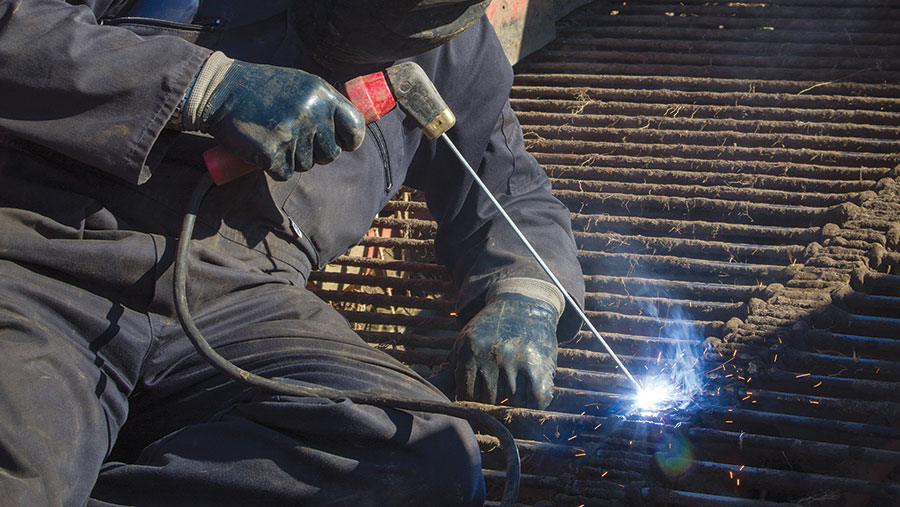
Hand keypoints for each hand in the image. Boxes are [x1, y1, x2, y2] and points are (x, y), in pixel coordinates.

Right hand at [197, 60, 364, 179]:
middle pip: (331, 154)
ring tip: (276, 138)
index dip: (350, 140)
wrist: (220, 91)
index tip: (342, 144)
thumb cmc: (263, 89)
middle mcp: (311, 114)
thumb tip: (350, 131)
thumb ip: (324, 104)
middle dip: (317, 154)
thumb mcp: (301, 85)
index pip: (355, 126)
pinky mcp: (272, 152)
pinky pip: (285, 173)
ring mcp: (292, 134)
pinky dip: (275, 168)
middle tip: (296, 141)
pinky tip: (264, 150)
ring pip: (307, 165)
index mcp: (322, 95)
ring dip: (293, 160)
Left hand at [451, 293, 557, 409]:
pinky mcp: (537, 364)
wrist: (522, 304)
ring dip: (515, 401)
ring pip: (511, 402)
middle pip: (488, 400)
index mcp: (469, 351)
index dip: (473, 401)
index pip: (466, 395)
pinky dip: (536, 401)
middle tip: (500, 390)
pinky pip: (536, 399)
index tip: (481, 396)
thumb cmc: (489, 331)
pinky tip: (531, 392)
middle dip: (493, 400)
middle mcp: (490, 355)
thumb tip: (433, 388)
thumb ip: (450, 370)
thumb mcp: (465, 344)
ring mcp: (515, 360)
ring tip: (515, 386)